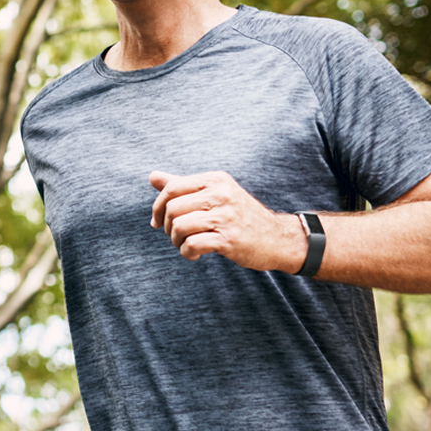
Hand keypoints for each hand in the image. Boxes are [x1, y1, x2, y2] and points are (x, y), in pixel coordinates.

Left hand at [149, 171, 303, 272]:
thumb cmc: (240, 216)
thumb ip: (183, 185)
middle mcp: (221, 194)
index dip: (158, 207)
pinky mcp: (230, 239)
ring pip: (180, 227)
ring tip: (186, 245)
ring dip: (176, 241)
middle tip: (176, 236)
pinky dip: (187, 252)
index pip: (172, 188)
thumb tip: (152, 176)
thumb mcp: (215, 194)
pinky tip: (195, 254)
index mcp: (215, 180)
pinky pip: (193, 245)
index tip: (158, 221)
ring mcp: (226, 216)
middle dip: (167, 227)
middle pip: (173, 208)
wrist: (277, 238)